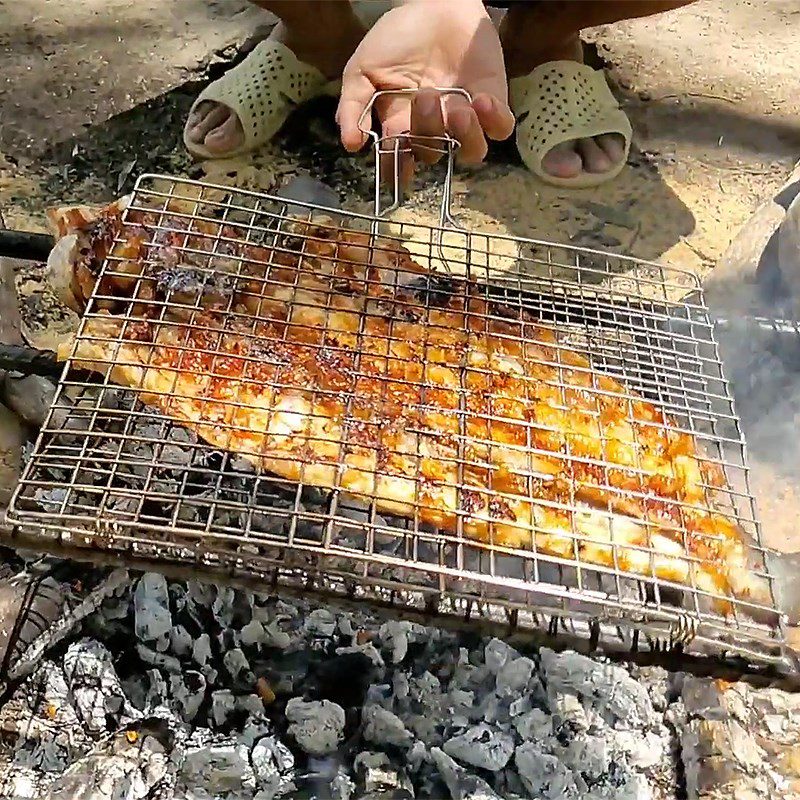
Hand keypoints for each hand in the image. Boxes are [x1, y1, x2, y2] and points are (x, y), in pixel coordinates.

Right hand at [336, 0, 514, 185]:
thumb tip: (350, 144)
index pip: (400, 161)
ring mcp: (464, 117)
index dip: (399, 171)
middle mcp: (435, 128)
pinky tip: (481, 100)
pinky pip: (500, 129)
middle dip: (428, 132)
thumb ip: (352, 106)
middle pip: (433, 154)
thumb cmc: (397, 37)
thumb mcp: (362, 69)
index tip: (398, 172)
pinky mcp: (493, 101)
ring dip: (464, 136)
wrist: (432, 2)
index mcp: (402, 126)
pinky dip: (494, 122)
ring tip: (457, 108)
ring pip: (471, 151)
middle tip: (424, 96)